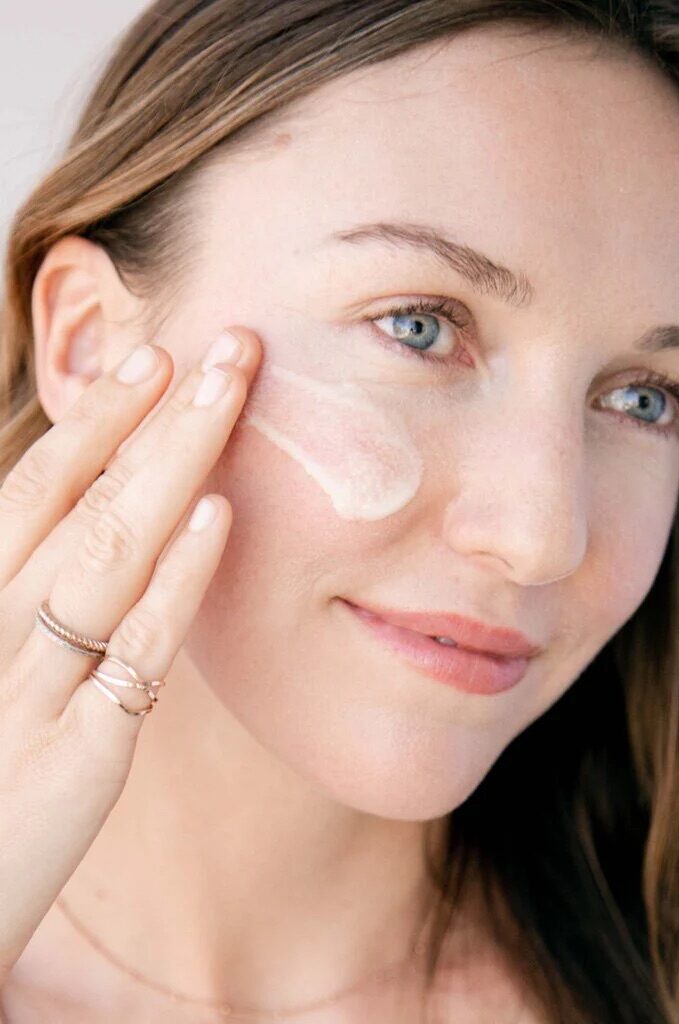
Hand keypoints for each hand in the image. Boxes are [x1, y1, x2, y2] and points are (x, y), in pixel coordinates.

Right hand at [0, 327, 261, 980]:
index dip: (95, 419)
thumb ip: (21, 587)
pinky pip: (136, 651)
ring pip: (109, 552)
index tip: (150, 358)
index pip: (34, 488)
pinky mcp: (76, 755)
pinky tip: (221, 519)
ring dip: (174, 465)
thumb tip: (80, 518)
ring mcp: (32, 687)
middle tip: (219, 346)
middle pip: (80, 499)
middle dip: (152, 416)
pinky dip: (178, 580)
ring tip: (225, 395)